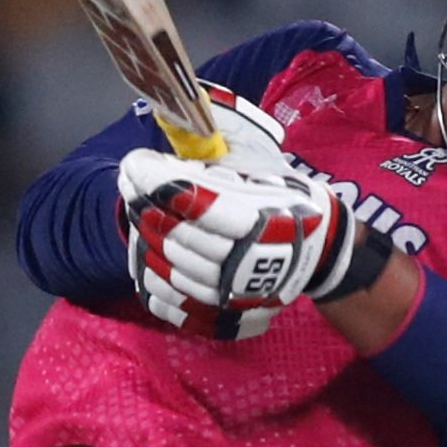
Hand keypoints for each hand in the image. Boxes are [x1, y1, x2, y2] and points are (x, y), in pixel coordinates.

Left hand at [118, 119, 355, 340]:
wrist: (318, 250)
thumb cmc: (284, 200)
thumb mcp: (261, 168)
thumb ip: (216, 157)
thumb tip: (171, 133)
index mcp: (259, 220)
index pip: (196, 202)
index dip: (157, 182)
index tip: (134, 163)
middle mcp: (244, 262)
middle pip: (176, 234)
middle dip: (144, 204)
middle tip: (129, 182)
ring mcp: (231, 293)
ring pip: (168, 267)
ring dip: (144, 236)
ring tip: (135, 209)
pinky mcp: (220, 314)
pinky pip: (171, 302)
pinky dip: (150, 278)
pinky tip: (143, 252)